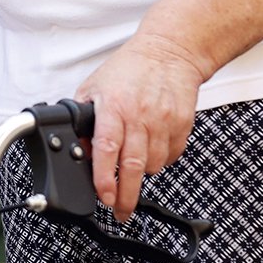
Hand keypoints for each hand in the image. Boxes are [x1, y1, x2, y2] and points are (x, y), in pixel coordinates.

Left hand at [74, 34, 212, 221]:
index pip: (107, 149)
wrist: (169, 52)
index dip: (104, 178)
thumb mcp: (94, 88)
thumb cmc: (129, 69)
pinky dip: (160, 161)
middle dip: (126, 196)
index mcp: (114, 106)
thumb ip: (84, 121)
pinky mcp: (182, 125)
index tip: (104, 196)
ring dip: (141, 174)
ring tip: (133, 167)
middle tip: (120, 211)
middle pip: (133, 166)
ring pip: (153, 165)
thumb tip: (80, 151)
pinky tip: (151, 150)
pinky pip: (171, 157)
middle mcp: (140, 115)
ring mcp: (164, 121)